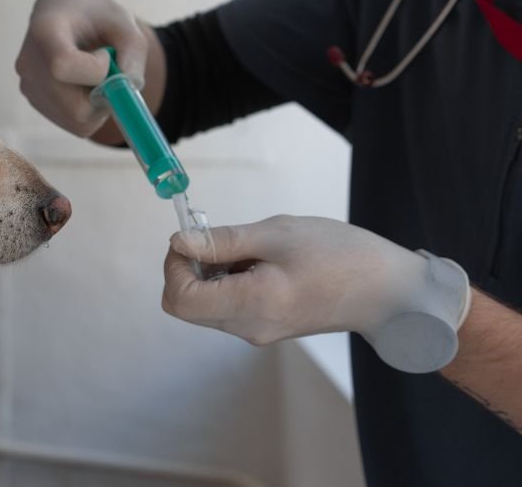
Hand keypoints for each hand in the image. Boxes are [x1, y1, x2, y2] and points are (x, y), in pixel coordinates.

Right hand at [16, 0, 148, 136]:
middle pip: (73, 106)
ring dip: (99, 104)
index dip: (96, 70)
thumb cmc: (96, 15)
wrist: (65, 12)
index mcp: (44, 30)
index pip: (62, 66)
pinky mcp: (35, 102)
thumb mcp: (124, 23)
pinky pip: (74, 124)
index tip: (106, 53)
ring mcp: (28, 85)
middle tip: (110, 71)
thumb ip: (133, 53)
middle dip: (103, 95)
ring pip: (77, 120)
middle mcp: (28, 61)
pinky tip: (85, 84)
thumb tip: (129, 88)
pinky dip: (91, 111)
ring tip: (95, 74)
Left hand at [162, 215, 469, 371]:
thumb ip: (222, 241)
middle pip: (187, 304)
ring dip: (212, 272)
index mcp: (251, 305)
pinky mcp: (267, 326)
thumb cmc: (340, 255)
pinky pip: (229, 305)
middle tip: (222, 238)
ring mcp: (258, 331)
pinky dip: (230, 280)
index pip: (179, 299)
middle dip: (190, 267)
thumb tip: (178, 242)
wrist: (390, 290)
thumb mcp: (276, 234)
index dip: (174, 265)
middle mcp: (249, 328)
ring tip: (252, 249)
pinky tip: (261, 262)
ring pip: (206, 304)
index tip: (194, 238)